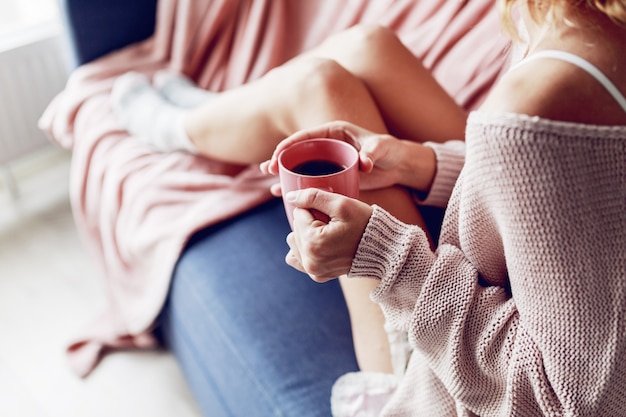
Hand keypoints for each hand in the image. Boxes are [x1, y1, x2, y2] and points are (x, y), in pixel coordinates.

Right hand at [259, 121, 410, 191]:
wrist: (398, 164)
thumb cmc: (390, 150)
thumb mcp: (381, 148)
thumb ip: (372, 153)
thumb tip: (364, 163)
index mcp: (333, 132)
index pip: (305, 137)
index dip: (288, 145)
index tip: (277, 156)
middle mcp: (327, 145)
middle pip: (298, 151)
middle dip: (280, 159)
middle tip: (267, 169)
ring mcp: (328, 161)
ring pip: (301, 166)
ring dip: (284, 173)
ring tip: (270, 182)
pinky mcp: (332, 175)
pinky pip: (310, 179)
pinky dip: (298, 185)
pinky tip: (285, 194)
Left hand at [284, 188, 372, 281]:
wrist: (383, 249)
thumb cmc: (364, 224)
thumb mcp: (341, 204)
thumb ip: (312, 196)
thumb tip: (289, 197)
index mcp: (313, 243)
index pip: (298, 213)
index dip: (316, 209)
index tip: (332, 215)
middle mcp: (310, 261)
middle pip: (295, 228)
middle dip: (311, 222)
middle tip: (334, 225)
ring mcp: (313, 271)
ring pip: (294, 241)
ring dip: (307, 234)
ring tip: (330, 235)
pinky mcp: (317, 275)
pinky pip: (297, 258)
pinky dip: (305, 248)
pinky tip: (320, 244)